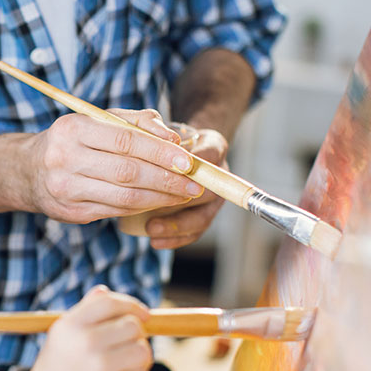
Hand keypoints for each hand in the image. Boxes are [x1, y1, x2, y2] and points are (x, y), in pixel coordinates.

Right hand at [8, 287, 153, 370]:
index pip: (110, 302)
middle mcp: (85, 342)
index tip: (143, 314)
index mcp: (68, 326)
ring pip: (143, 352)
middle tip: (124, 353)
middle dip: (136, 338)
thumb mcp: (58, 343)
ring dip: (138, 362)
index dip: (131, 305)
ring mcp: (102, 367)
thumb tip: (104, 290)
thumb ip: (83, 316)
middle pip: (134, 326)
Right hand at [23, 109, 203, 223]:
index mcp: (72, 129)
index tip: (188, 160)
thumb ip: (136, 122)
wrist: (27, 171)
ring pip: (124, 196)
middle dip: (167, 179)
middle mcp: (64, 159)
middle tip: (195, 183)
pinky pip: (115, 210)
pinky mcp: (71, 213)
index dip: (160, 152)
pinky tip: (160, 202)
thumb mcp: (96, 120)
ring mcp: (66, 189)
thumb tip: (173, 138)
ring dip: (161, 197)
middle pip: (127, 172)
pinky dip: (143, 206)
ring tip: (184, 195)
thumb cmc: (72, 140)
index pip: (125, 140)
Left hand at [145, 127, 228, 248]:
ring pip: (202, 216)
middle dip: (180, 201)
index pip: (209, 155)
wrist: (182, 148)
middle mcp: (219, 173)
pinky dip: (175, 239)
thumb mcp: (164, 129)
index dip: (190, 166)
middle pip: (206, 192)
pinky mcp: (205, 214)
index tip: (170, 172)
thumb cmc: (168, 139)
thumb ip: (158, 132)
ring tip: (150, 230)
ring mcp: (215, 197)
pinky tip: (155, 242)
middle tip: (153, 207)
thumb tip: (152, 148)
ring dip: (176, 226)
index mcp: (213, 147)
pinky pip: (195, 231)